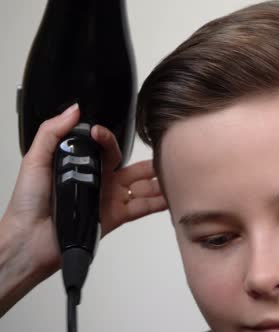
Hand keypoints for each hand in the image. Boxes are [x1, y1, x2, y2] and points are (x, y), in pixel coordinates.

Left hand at [2, 103, 167, 275]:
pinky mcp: (115, 217)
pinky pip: (141, 207)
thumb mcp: (35, 160)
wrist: (29, 238)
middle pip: (133, 168)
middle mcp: (101, 181)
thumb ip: (52, 132)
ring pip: (142, 187)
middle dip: (150, 163)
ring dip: (159, 182)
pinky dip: (158, 203)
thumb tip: (74, 110)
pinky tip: (170, 197)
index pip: (106, 148)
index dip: (108, 139)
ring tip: (175, 175)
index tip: (100, 133)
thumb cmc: (28, 202)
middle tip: (165, 154)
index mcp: (84, 166)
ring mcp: (110, 199)